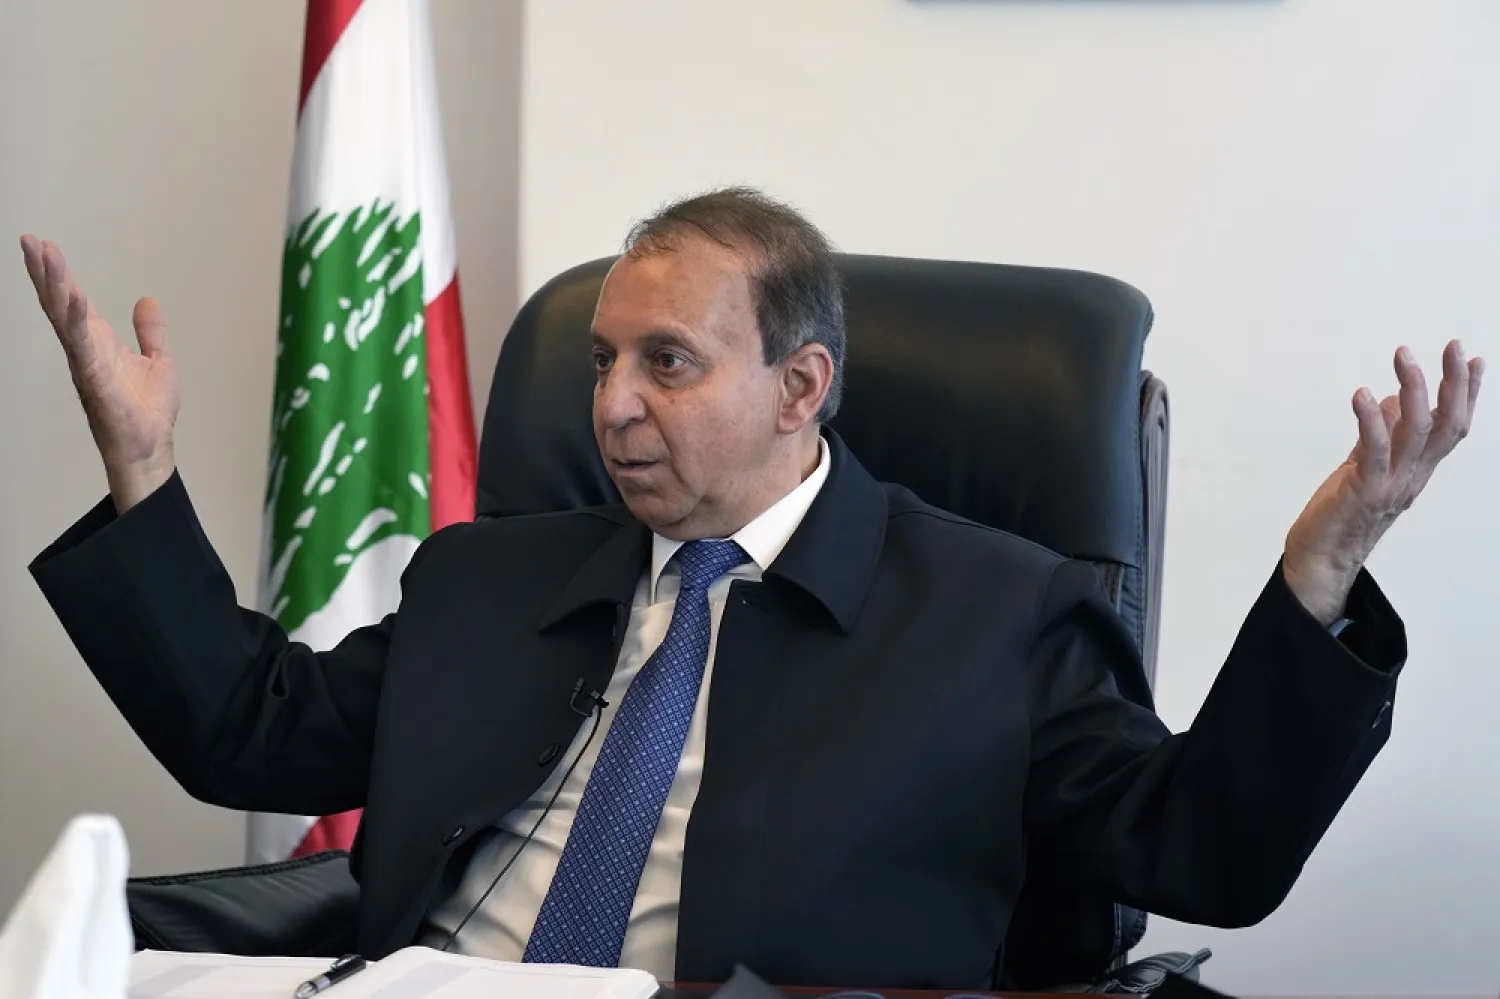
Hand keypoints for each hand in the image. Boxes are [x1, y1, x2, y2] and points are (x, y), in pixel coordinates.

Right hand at [20, 236, 179, 511]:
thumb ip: (151, 331)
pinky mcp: (95, 381)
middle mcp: (85, 350)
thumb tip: (148, 300)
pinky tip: (76, 297)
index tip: (41, 245)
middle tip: (29, 240)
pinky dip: (79, 321)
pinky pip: (83, 347)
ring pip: (65, 319)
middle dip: (44, 272)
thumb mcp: (158, 360)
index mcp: (98, 342)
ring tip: (44, 255)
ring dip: (55, 287)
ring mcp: (87, 364)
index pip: (72, 302)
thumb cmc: (147, 411)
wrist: (151, 448)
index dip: (57, 275)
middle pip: (59, 304)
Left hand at [1284, 341, 1483, 624]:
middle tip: (1455, 345)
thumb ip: (1378, 437)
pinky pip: (1374, 450)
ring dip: (1414, 389)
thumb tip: (1388, 401)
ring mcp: (1392, 485)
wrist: (1321, 561)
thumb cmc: (1340, 514)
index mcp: (1416, 470)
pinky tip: (1363, 394)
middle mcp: (1413, 477)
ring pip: (1416, 431)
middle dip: (1456, 383)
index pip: (1451, 428)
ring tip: (1405, 354)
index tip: (1475, 358)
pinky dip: (1371, 420)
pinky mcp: (1364, 491)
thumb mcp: (1362, 468)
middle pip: (1447, 426)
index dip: (1467, 394)